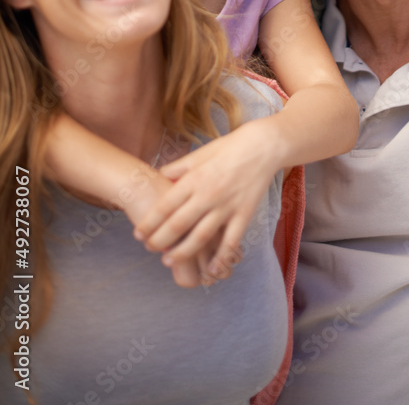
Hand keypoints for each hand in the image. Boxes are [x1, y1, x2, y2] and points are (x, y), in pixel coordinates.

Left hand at [133, 118, 280, 280]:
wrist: (263, 146)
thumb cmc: (229, 147)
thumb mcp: (200, 153)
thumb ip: (178, 167)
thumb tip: (160, 176)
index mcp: (194, 179)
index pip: (165, 206)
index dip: (149, 223)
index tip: (138, 234)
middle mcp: (207, 195)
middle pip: (177, 225)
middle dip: (159, 241)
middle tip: (149, 249)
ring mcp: (226, 207)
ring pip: (200, 237)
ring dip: (182, 252)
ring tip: (168, 261)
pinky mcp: (243, 214)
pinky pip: (231, 241)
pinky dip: (221, 257)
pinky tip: (211, 269)